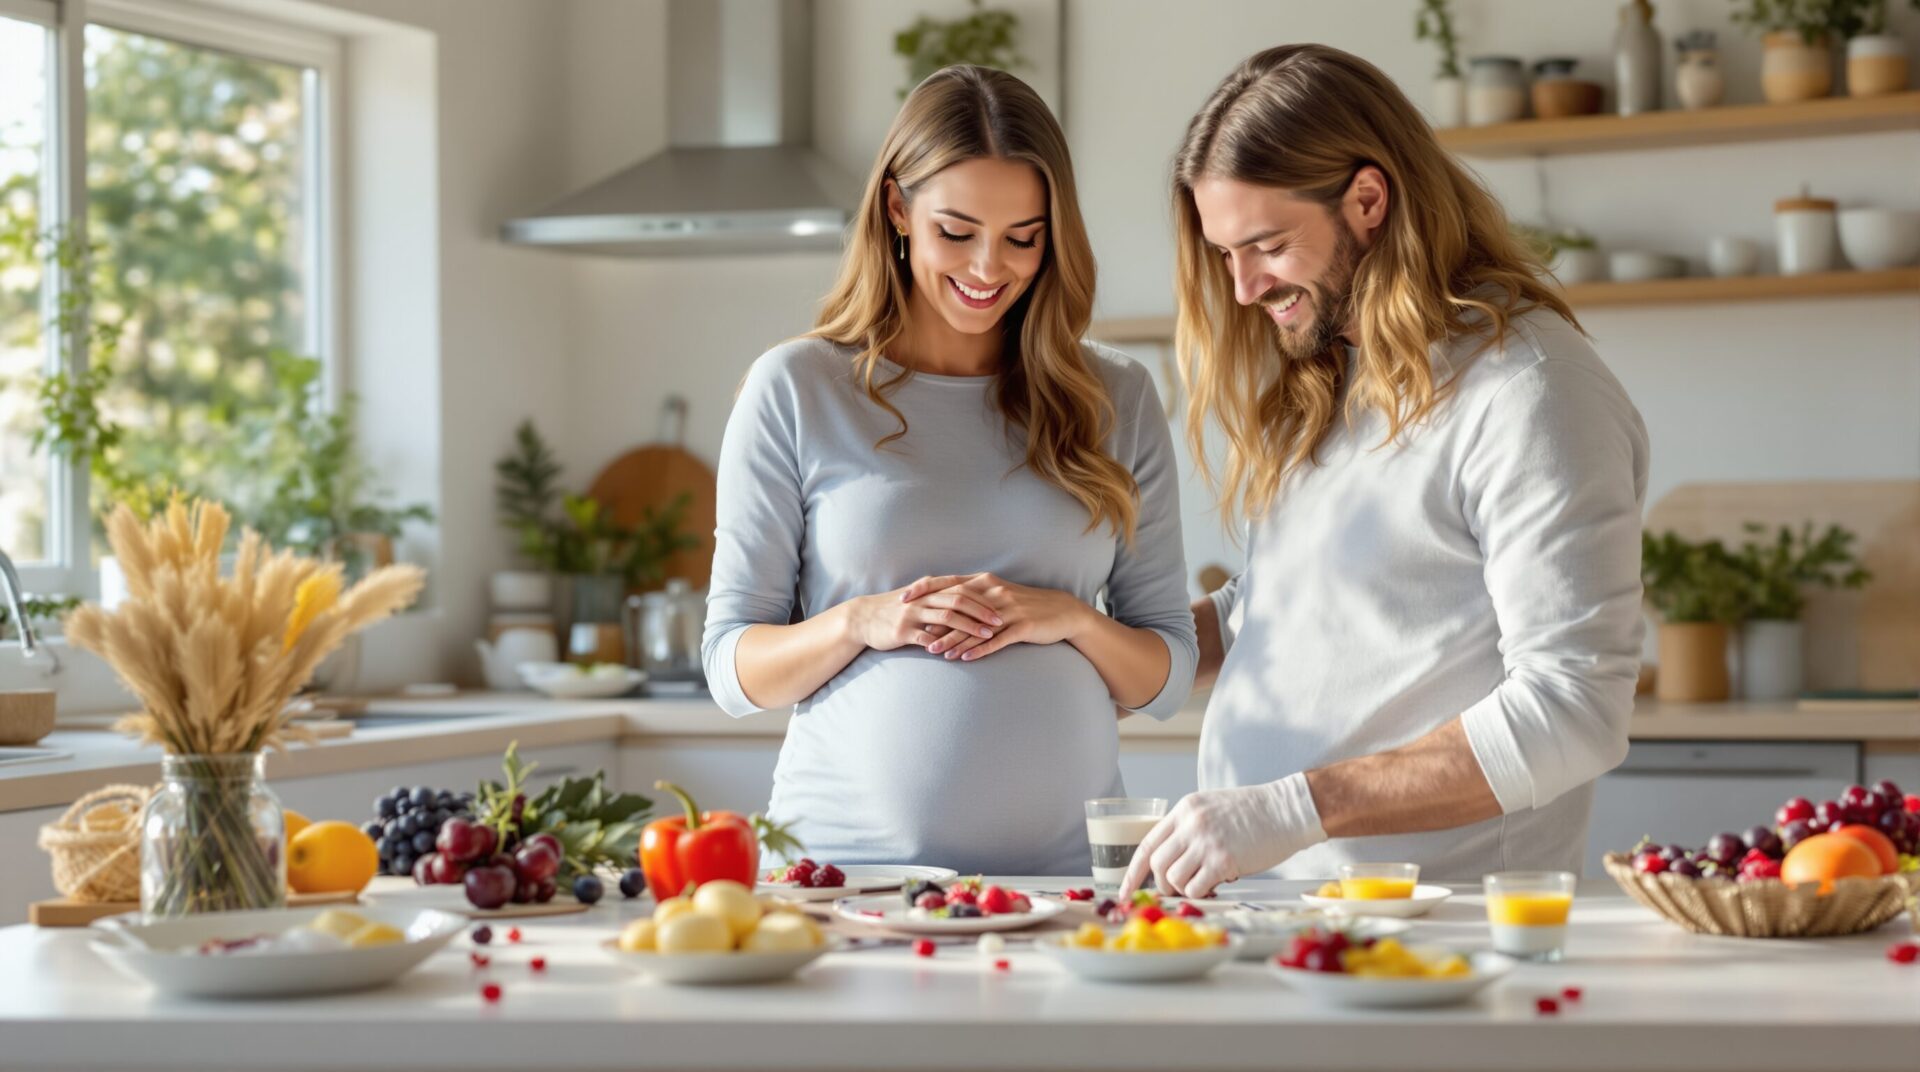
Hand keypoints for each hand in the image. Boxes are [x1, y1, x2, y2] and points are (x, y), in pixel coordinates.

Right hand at [840, 580, 1003, 652]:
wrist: (863, 618)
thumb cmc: (895, 610)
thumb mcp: (918, 598)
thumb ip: (940, 597)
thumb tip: (967, 600)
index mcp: (929, 589)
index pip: (962, 589)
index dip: (983, 598)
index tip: (1002, 606)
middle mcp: (923, 598)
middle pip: (958, 600)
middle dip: (982, 611)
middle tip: (1000, 621)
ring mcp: (913, 614)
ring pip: (947, 617)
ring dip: (969, 627)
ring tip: (986, 636)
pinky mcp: (903, 631)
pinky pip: (927, 638)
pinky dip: (944, 645)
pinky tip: (959, 653)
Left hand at [899, 573, 1091, 661]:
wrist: (1063, 612)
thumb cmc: (1028, 605)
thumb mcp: (1000, 595)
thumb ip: (975, 597)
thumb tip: (947, 604)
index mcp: (986, 582)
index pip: (949, 583)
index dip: (925, 590)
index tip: (903, 598)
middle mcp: (994, 593)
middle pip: (957, 607)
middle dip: (934, 621)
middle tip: (913, 633)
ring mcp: (1008, 610)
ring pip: (974, 626)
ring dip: (953, 640)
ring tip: (934, 652)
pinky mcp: (1022, 627)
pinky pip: (996, 640)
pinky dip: (979, 650)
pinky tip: (964, 659)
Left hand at [1119, 774, 1326, 898]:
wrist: (1287, 810)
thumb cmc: (1254, 813)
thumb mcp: (1212, 808)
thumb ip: (1189, 829)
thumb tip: (1171, 863)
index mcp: (1185, 810)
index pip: (1146, 843)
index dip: (1132, 872)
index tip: (1124, 892)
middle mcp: (1190, 824)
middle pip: (1156, 864)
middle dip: (1162, 884)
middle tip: (1178, 888)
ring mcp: (1206, 842)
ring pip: (1173, 878)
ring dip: (1184, 889)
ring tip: (1203, 883)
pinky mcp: (1224, 860)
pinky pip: (1196, 887)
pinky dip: (1201, 892)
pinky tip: (1216, 884)